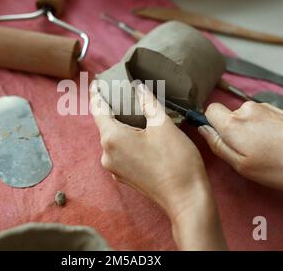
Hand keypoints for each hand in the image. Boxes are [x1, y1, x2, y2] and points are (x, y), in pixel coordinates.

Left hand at [90, 82, 225, 249]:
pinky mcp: (124, 177)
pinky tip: (139, 134)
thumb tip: (138, 88)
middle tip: (119, 93)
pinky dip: (126, 140)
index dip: (96, 94)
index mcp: (112, 139)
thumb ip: (148, 103)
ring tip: (131, 111)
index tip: (96, 82)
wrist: (186, 199)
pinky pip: (120, 152)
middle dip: (111, 109)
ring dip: (120, 125)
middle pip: (104, 125)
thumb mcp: (163, 125)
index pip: (98, 110)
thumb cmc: (176, 162)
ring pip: (113, 139)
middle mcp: (107, 155)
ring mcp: (114, 169)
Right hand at [199, 101, 282, 190]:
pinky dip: (265, 130)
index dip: (211, 124)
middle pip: (229, 115)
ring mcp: (265, 108)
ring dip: (250, 132)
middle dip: (233, 131)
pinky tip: (278, 145)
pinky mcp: (280, 111)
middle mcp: (246, 109)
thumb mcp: (242, 165)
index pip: (209, 110)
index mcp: (232, 123)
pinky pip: (262, 118)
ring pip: (247, 118)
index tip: (219, 139)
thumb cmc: (280, 166)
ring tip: (267, 151)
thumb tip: (202, 130)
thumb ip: (218, 146)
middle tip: (247, 153)